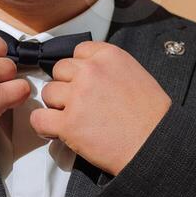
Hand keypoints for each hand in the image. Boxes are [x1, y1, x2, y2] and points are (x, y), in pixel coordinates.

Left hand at [30, 41, 171, 175]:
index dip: (79, 69)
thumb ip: (109, 69)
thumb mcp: (135, 75)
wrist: (156, 145)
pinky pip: (39, 119)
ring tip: (71, 119)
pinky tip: (55, 131)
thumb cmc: (152, 116)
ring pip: (48, 93)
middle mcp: (90, 71)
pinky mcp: (68, 123)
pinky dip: (43, 126)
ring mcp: (77, 96)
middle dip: (66, 86)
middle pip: (59, 70)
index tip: (84, 82)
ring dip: (56, 106)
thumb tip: (89, 74)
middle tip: (78, 103)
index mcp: (109, 56)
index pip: (78, 51)